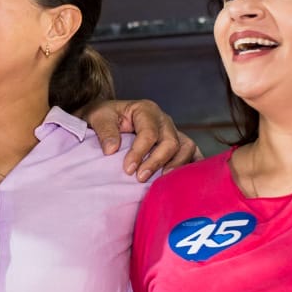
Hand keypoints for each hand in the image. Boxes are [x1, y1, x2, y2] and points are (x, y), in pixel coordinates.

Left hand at [81, 99, 200, 180]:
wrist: (108, 119)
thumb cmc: (104, 117)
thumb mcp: (98, 117)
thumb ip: (105, 131)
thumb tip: (111, 150)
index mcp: (146, 110)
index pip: (149, 133)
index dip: (140, 152)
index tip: (128, 170)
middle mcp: (163, 120)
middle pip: (170, 142)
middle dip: (156, 162)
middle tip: (140, 178)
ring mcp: (173, 132)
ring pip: (186, 148)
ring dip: (176, 166)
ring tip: (162, 182)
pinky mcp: (178, 144)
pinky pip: (193, 154)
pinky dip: (191, 166)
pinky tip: (183, 180)